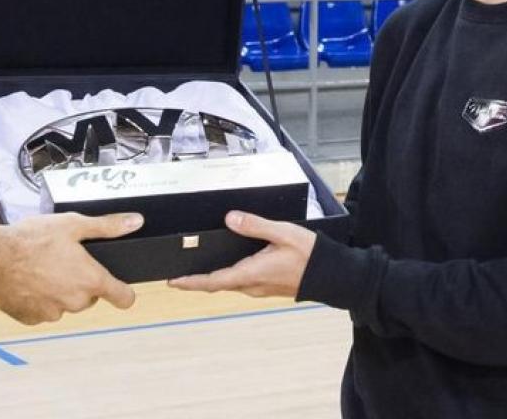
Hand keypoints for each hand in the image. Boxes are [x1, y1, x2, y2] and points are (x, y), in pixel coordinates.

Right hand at [0, 212, 142, 324]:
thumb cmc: (31, 239)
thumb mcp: (73, 224)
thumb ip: (107, 226)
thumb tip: (135, 222)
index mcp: (90, 280)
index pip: (124, 298)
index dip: (123, 291)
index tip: (118, 286)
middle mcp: (75, 302)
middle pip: (89, 297)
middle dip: (80, 283)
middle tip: (62, 261)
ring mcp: (53, 313)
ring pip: (64, 303)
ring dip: (58, 291)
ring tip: (40, 268)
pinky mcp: (32, 319)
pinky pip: (42, 310)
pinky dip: (38, 298)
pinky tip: (27, 280)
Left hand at [167, 211, 316, 299]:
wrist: (333, 275)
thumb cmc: (310, 254)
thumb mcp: (282, 232)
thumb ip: (255, 225)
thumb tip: (230, 218)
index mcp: (252, 273)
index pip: (214, 281)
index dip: (191, 282)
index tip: (173, 281)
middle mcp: (253, 285)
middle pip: (218, 283)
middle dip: (197, 280)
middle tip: (178, 273)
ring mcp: (261, 288)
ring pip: (230, 283)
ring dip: (212, 278)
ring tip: (197, 268)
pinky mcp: (268, 286)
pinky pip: (242, 281)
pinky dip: (228, 275)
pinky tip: (227, 264)